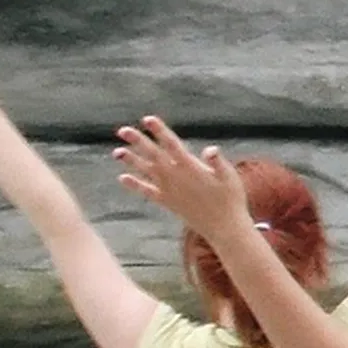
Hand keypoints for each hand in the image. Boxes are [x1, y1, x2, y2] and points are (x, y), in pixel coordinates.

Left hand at [115, 116, 248, 240]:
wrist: (224, 228)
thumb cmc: (231, 199)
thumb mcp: (230, 177)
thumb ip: (218, 162)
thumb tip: (210, 150)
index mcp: (191, 167)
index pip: (172, 144)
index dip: (159, 131)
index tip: (147, 119)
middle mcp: (176, 177)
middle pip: (153, 155)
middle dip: (138, 141)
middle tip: (122, 130)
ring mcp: (169, 190)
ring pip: (146, 172)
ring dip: (131, 161)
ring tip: (116, 152)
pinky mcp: (168, 202)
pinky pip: (148, 192)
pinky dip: (135, 185)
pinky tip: (122, 178)